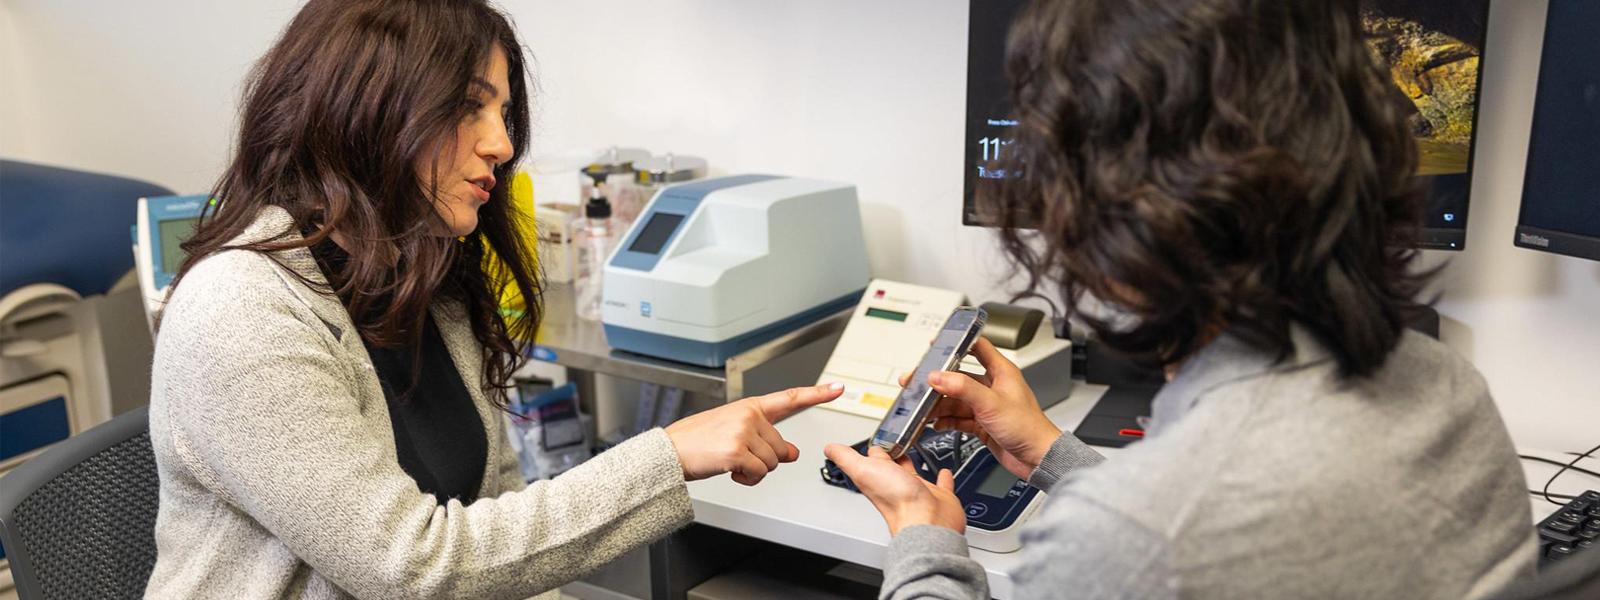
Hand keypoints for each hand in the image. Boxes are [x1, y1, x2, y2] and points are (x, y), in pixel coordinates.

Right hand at [665, 383, 843, 485]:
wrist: (669, 452)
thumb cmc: (698, 442)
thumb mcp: (735, 434)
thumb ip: (766, 439)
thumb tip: (792, 453)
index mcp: (750, 407)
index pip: (790, 398)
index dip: (817, 394)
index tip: (838, 388)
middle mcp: (749, 415)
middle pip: (781, 448)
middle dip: (763, 460)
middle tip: (737, 456)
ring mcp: (743, 432)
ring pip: (772, 464)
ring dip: (754, 471)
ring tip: (730, 462)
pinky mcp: (737, 451)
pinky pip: (759, 474)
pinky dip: (746, 479)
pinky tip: (729, 471)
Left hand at [824, 444, 966, 534]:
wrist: (926, 521)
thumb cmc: (896, 501)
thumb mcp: (863, 470)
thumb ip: (846, 458)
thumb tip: (829, 448)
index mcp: (878, 478)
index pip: (872, 461)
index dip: (871, 450)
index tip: (872, 441)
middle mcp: (897, 486)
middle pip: (891, 467)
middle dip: (891, 455)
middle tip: (893, 442)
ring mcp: (918, 491)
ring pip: (913, 474)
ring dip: (911, 463)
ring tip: (912, 450)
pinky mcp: (939, 496)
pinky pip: (941, 484)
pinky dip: (942, 477)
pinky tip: (943, 471)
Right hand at [903, 337, 1060, 478]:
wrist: (1037, 458)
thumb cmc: (1028, 428)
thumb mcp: (991, 403)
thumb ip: (962, 388)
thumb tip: (938, 376)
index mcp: (1001, 372)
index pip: (977, 347)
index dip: (957, 343)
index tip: (937, 343)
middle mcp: (992, 386)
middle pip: (958, 377)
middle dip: (937, 381)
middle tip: (917, 382)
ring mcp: (986, 406)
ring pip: (955, 400)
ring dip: (938, 404)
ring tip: (922, 408)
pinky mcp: (982, 423)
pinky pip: (958, 418)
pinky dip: (946, 420)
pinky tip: (936, 423)